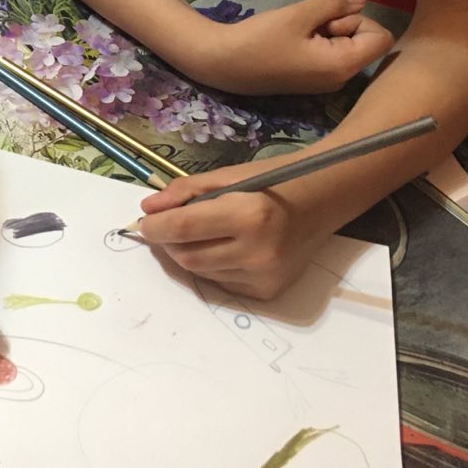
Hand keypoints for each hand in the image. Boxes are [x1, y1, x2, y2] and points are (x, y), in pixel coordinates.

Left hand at [134, 163, 324, 299]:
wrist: (323, 202)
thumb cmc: (273, 181)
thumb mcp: (228, 176)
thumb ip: (184, 192)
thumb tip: (148, 210)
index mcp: (248, 215)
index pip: (183, 228)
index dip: (155, 227)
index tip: (144, 222)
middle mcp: (257, 252)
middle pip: (187, 257)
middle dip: (168, 243)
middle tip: (165, 228)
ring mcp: (264, 276)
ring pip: (201, 273)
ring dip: (188, 255)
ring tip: (198, 234)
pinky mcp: (268, 291)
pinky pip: (222, 283)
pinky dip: (211, 267)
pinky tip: (222, 248)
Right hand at [193, 0, 394, 94]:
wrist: (224, 64)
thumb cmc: (261, 39)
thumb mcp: (299, 14)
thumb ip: (334, 4)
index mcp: (343, 65)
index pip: (381, 38)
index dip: (360, 20)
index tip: (329, 21)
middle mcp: (341, 79)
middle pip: (365, 41)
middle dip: (343, 25)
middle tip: (309, 25)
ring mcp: (327, 82)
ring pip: (347, 46)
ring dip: (329, 32)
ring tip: (298, 33)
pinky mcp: (313, 81)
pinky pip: (332, 55)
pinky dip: (320, 43)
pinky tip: (294, 42)